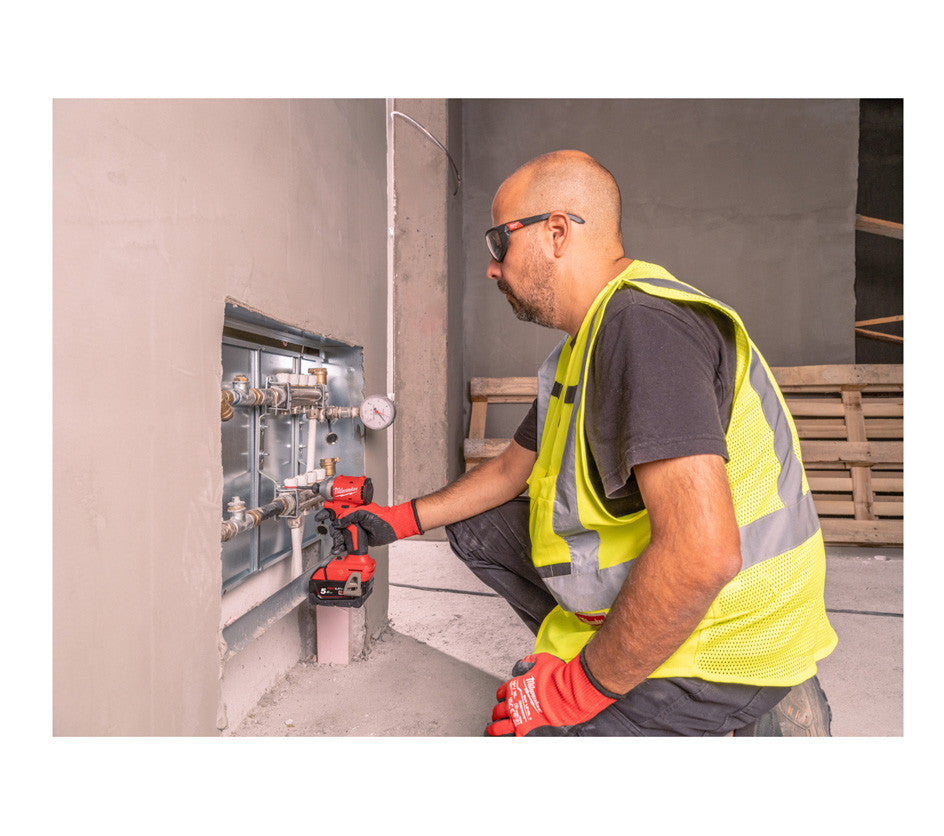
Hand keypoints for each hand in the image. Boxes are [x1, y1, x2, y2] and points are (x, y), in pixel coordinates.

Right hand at [315, 501, 422, 552]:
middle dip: (333, 530)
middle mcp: (351, 519)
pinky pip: (345, 543)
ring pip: (339, 535)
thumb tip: (338, 522)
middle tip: (336, 533)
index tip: (320, 517)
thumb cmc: (382, 517)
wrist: (392, 528)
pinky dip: (340, 547)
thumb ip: (350, 516)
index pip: (335, 509)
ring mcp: (353, 529)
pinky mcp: (356, 539)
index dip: (326, 513)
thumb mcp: (364, 513)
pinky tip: (338, 549)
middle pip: (335, 524)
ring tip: (338, 544)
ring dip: (336, 540)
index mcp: (352, 510)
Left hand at [486, 650, 619, 735]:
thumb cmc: (556, 677)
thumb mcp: (542, 660)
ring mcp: (518, 717)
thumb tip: (528, 661)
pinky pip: (512, 736)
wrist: (565, 693)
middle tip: (497, 715)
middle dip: (497, 712)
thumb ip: (532, 661)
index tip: (503, 697)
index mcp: (515, 686)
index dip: (502, 695)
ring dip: (495, 728)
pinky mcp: (526, 729)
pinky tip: (508, 740)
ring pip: (499, 726)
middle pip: (498, 710)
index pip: (501, 692)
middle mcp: (512, 702)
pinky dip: (509, 738)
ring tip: (492, 730)